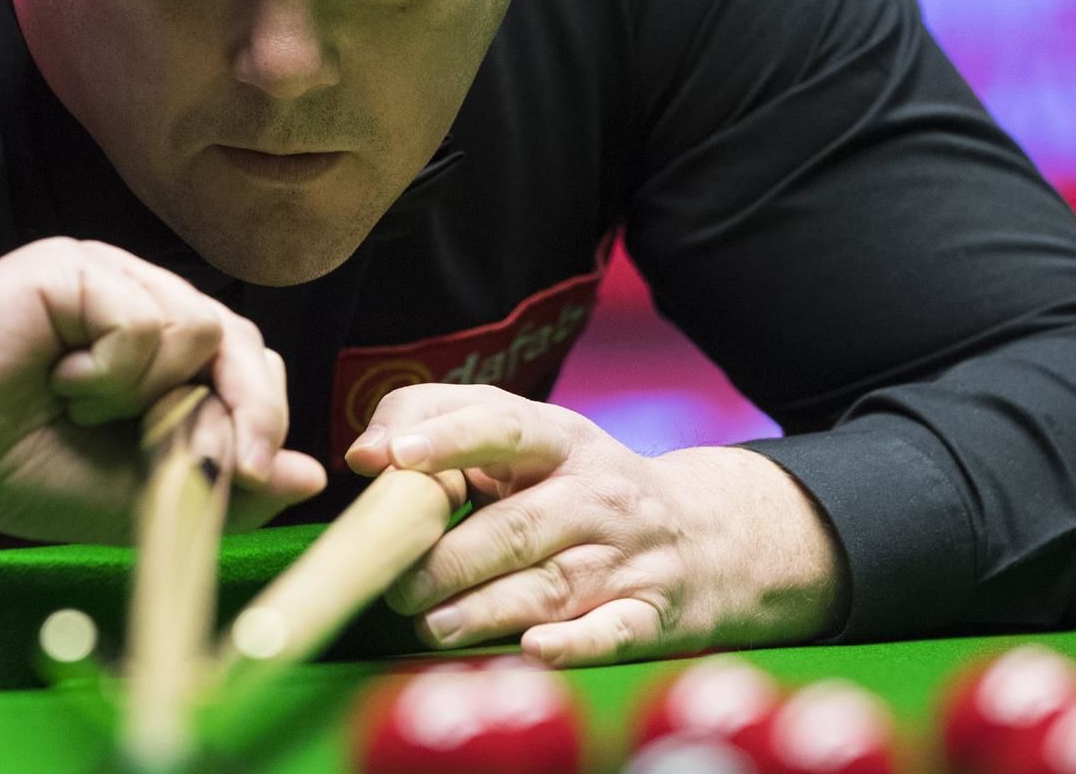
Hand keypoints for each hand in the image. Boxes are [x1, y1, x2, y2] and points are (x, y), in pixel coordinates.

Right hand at [0, 238, 327, 540]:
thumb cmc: (14, 468)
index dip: (263, 416)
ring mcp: (109, 279)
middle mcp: (142, 304)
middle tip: (198, 455)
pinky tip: (61, 381)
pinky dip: (112, 371)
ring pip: (197, 326)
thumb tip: (311, 476)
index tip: (258, 473)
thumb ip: (220, 483)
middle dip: (237, 408)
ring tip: (83, 408)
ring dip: (148, 393)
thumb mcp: (135, 496)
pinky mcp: (75, 267)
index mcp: (160, 353)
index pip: (246, 364)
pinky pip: (142, 319)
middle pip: (238, 337)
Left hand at [345, 383, 840, 666]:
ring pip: (550, 586)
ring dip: (484, 610)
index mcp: (562, 440)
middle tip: (396, 587)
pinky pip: (610, 632)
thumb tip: (366, 456)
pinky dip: (573, 644)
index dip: (448, 440)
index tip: (397, 459)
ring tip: (430, 625)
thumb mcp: (531, 440)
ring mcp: (628, 556)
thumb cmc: (583, 485)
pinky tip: (532, 650)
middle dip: (448, 561)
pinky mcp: (651, 614)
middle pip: (516, 527)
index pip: (503, 427)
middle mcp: (598, 494)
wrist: (709, 534)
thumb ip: (443, 426)